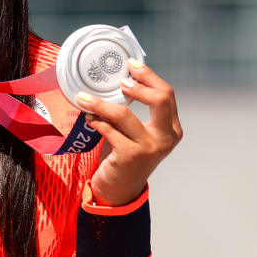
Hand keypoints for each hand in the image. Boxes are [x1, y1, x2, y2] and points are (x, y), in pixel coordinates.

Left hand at [77, 59, 182, 205]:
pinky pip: (109, 129)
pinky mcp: (130, 156)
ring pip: (124, 114)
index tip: (131, 65)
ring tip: (84, 98)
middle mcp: (166, 138)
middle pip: (160, 99)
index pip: (167, 94)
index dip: (149, 76)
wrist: (120, 190)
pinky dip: (96, 121)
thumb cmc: (127, 155)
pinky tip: (89, 119)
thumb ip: (136, 111)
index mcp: (172, 129)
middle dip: (138, 85)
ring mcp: (150, 148)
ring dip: (100, 104)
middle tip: (119, 81)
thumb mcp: (138, 133)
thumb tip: (118, 79)